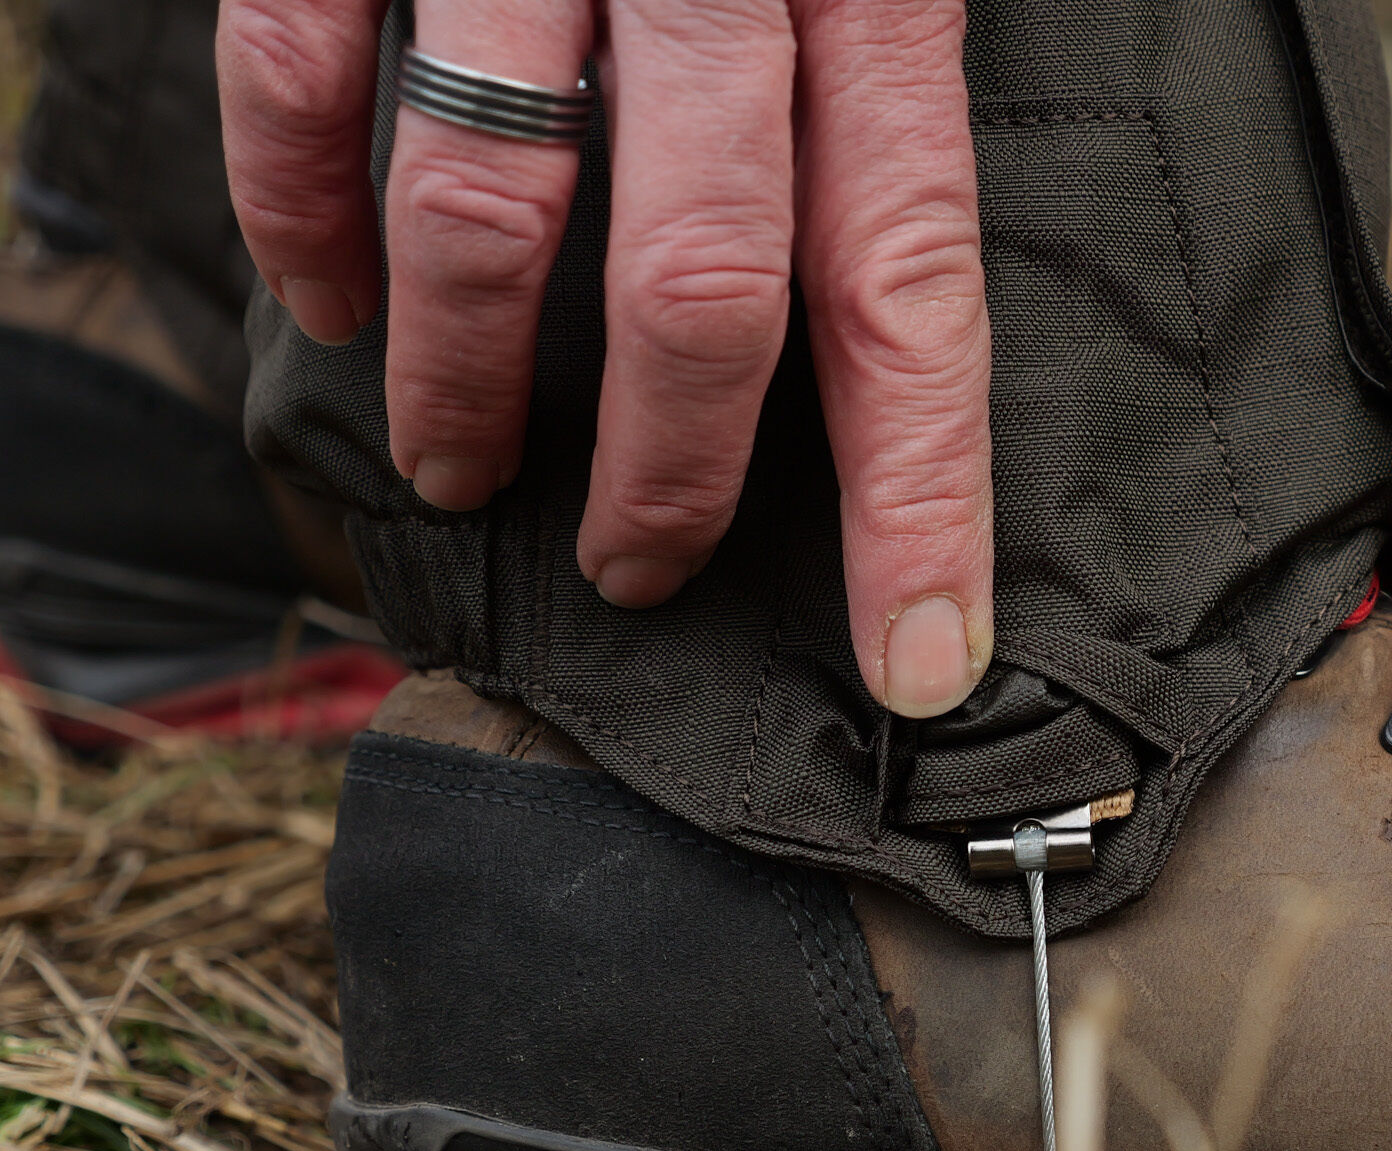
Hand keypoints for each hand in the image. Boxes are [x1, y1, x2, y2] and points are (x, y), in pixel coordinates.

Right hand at [217, 0, 995, 717]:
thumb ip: (902, 79)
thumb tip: (913, 298)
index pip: (913, 289)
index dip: (923, 500)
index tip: (921, 666)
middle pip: (703, 284)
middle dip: (671, 475)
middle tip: (640, 570)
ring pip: (490, 204)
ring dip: (470, 382)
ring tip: (464, 470)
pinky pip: (307, 76)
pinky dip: (303, 214)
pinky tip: (334, 300)